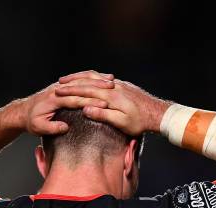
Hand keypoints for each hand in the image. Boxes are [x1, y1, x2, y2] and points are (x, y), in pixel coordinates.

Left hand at [21, 70, 114, 134]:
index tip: (104, 104)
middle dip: (97, 87)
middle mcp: (58, 89)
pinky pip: (79, 80)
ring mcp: (60, 86)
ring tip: (111, 80)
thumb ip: (51, 127)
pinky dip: (91, 79)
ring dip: (97, 80)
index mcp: (54, 99)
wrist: (22, 112)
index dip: (90, 102)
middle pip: (81, 86)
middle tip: (113, 88)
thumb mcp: (38, 127)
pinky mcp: (63, 87)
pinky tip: (102, 79)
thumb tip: (65, 127)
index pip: (75, 99)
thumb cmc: (31, 121)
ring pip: (81, 80)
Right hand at [55, 77, 169, 135]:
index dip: (70, 92)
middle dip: (72, 82)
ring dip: (81, 77)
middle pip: (88, 81)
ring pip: (95, 77)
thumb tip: (85, 108)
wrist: (158, 113)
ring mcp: (118, 84)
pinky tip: (87, 80)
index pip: (86, 91)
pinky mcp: (122, 85)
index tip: (57, 92)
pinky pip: (102, 78)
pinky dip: (91, 78)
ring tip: (69, 79)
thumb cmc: (140, 122)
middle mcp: (113, 87)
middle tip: (58, 84)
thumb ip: (103, 114)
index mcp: (110, 96)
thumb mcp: (121, 122)